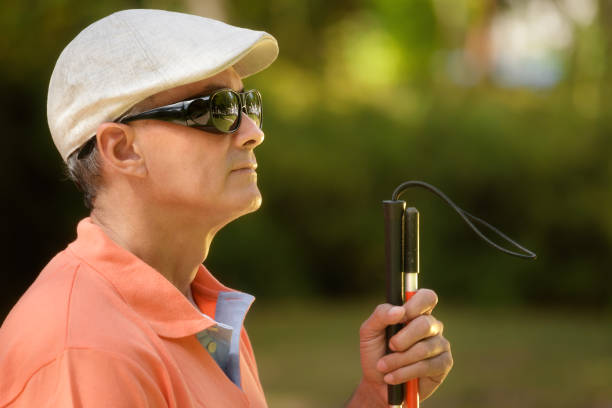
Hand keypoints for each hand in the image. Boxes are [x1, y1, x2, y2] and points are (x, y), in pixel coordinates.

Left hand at [347, 289, 452, 406]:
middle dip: (403, 338)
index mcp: (415, 312)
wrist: (377, 383)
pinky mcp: (443, 364)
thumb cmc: (375, 353)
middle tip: (390, 346)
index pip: (426, 297)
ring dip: (399, 359)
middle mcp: (431, 325)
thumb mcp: (369, 331)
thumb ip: (381, 315)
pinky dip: (405, 372)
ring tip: (384, 366)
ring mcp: (440, 344)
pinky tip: (392, 377)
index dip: (416, 304)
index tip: (401, 316)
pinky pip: (427, 366)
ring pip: (424, 348)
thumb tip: (399, 310)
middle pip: (426, 324)